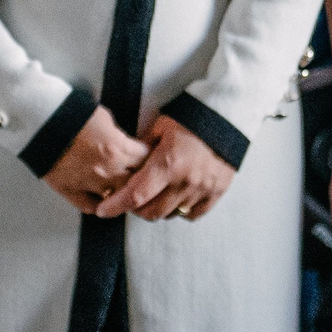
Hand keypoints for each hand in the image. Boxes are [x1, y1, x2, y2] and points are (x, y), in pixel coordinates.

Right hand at [43, 105, 150, 216]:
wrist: (42, 121)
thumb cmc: (72, 114)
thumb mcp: (105, 118)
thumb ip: (118, 135)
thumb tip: (124, 143)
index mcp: (118, 149)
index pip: (146, 160)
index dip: (150, 157)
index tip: (148, 157)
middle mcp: (107, 170)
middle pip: (135, 183)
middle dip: (140, 179)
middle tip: (139, 176)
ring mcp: (89, 183)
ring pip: (116, 199)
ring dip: (121, 194)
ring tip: (123, 190)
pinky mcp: (70, 190)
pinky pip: (90, 206)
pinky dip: (98, 205)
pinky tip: (102, 201)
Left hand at [108, 114, 237, 222]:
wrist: (228, 117)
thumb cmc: (192, 118)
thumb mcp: (161, 127)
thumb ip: (142, 149)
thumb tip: (124, 164)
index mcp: (168, 163)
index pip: (135, 195)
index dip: (116, 206)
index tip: (103, 211)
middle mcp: (185, 181)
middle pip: (151, 212)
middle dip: (135, 209)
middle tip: (130, 199)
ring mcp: (202, 190)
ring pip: (170, 215)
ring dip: (157, 210)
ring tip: (154, 196)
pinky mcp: (216, 192)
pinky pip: (192, 215)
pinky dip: (180, 211)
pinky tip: (176, 199)